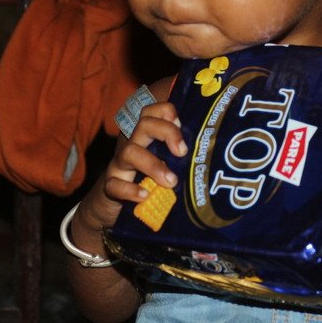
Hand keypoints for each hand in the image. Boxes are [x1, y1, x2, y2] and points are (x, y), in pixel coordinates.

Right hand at [77, 101, 186, 233]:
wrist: (114, 211)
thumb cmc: (149, 184)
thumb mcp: (167, 166)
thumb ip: (182, 159)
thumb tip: (211, 158)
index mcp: (147, 138)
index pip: (152, 112)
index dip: (166, 112)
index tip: (182, 125)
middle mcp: (133, 146)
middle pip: (144, 124)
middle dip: (166, 132)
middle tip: (182, 152)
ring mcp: (120, 166)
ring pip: (129, 151)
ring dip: (152, 165)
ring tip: (170, 182)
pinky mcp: (110, 187)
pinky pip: (115, 184)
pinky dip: (130, 190)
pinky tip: (145, 196)